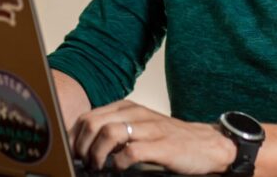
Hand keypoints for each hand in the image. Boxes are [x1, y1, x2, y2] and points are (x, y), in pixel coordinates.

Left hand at [69, 100, 235, 173]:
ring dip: (96, 154)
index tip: (71, 154)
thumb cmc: (168, 139)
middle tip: (84, 163)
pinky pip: (130, 152)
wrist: (205, 144)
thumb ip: (115, 130)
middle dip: (81, 146)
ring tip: (98, 167)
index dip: (74, 137)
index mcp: (127, 108)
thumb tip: (83, 146)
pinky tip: (118, 169)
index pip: (88, 116)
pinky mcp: (161, 145)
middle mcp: (136, 113)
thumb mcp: (138, 127)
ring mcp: (149, 128)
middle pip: (93, 123)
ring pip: (108, 133)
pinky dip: (118, 163)